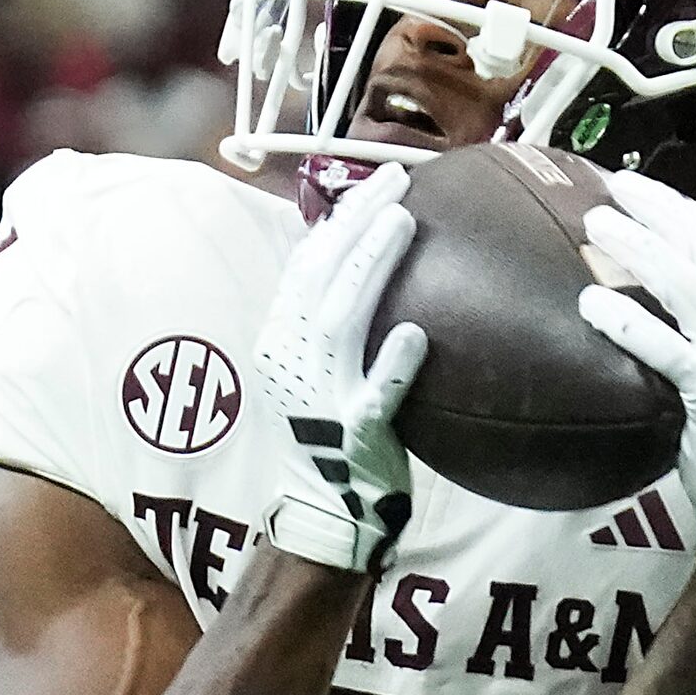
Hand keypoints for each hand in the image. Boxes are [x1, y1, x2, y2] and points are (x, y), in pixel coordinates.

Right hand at [254, 164, 428, 573]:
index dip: (339, 220)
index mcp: (281, 341)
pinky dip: (390, 365)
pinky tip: (415, 334)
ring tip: (404, 222)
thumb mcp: (318, 370)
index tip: (377, 184)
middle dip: (356, 222)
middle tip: (398, 181)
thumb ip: (334, 321)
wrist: (326, 513)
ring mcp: (318, 398)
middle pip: (319, 277)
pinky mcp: (351, 435)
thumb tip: (368, 261)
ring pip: (340, 321)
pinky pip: (372, 396)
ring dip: (371, 267)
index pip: (305, 265)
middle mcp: (292, 362)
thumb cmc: (335, 435)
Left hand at [577, 171, 695, 553]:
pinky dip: (630, 324)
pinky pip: (670, 351)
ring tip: (596, 225)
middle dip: (656, 212)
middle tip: (612, 189)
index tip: (640, 189)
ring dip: (638, 249)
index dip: (678, 212)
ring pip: (686, 286)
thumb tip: (691, 290)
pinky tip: (593, 304)